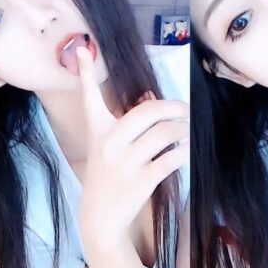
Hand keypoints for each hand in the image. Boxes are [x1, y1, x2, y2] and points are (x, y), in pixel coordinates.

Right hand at [75, 47, 188, 251]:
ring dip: (183, 131)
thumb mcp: (112, 146)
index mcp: (98, 130)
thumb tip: (154, 96)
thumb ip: (131, 122)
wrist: (101, 218)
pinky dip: (183, 151)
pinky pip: (173, 156)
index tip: (83, 49)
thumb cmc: (110, 174)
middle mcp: (109, 143)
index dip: (87, 73)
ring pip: (166, 133)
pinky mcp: (142, 180)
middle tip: (185, 110)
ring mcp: (125, 162)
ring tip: (184, 133)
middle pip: (150, 111)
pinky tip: (183, 151)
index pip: (90, 97)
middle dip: (175, 108)